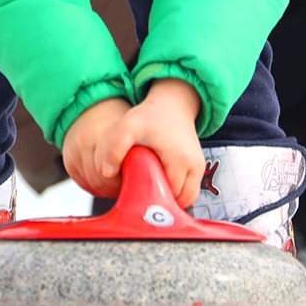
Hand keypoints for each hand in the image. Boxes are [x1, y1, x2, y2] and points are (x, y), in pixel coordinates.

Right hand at [62, 96, 131, 198]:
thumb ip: (140, 153)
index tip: (135, 184)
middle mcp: (87, 140)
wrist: (94, 108)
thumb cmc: (119, 121)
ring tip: (119, 187)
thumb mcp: (131, 131)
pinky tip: (106, 184)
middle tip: (128, 189)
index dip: (124, 183)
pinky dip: (95, 188)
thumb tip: (157, 181)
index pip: (112, 173)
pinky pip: (82, 183)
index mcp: (104, 133)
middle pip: (101, 181)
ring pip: (92, 184)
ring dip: (106, 190)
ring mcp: (76, 149)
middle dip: (116, 189)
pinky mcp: (68, 158)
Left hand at [102, 78, 205, 207]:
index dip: (151, 199)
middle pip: (181, 202)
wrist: (172, 102)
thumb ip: (114, 149)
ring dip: (171, 199)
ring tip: (150, 189)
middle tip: (141, 194)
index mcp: (179, 160)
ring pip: (187, 198)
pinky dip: (176, 192)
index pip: (169, 196)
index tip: (135, 194)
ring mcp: (199, 167)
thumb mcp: (128, 126)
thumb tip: (106, 173)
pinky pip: (189, 190)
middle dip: (162, 202)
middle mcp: (194, 166)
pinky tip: (158, 182)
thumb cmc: (150, 115)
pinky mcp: (198, 166)